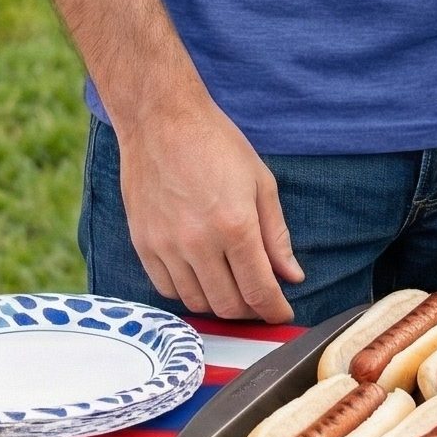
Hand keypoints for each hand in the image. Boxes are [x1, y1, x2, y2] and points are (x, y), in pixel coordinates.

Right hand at [115, 92, 305, 320]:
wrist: (161, 121)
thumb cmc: (216, 143)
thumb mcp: (260, 182)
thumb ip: (276, 234)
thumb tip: (292, 275)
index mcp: (235, 225)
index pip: (259, 290)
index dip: (274, 310)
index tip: (282, 315)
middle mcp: (199, 243)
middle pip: (228, 305)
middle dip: (250, 311)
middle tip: (260, 301)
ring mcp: (167, 246)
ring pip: (197, 303)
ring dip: (220, 303)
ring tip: (232, 287)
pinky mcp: (144, 245)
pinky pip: (168, 290)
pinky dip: (189, 293)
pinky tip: (202, 277)